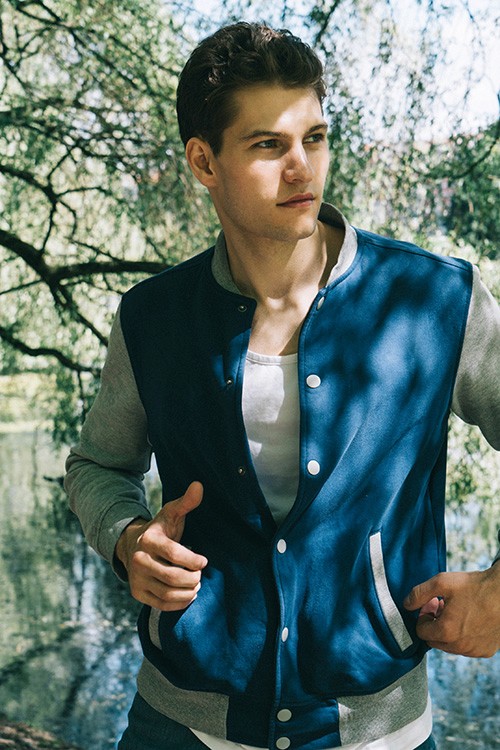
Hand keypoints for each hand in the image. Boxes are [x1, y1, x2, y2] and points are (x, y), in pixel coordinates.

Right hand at [115, 481, 207, 610]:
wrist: (132, 545)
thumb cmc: (159, 529)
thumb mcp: (171, 513)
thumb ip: (186, 502)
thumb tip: (199, 485)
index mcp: (149, 539)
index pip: (175, 554)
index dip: (193, 560)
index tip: (204, 561)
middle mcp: (139, 560)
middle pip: (173, 577)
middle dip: (192, 578)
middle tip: (199, 575)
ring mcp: (136, 578)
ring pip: (167, 593)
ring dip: (188, 592)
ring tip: (196, 585)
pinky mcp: (137, 593)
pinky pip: (161, 604)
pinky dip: (179, 603)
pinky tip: (188, 595)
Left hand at [404, 565, 499, 656]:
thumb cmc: (474, 586)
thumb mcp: (442, 582)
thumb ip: (419, 593)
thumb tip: (406, 604)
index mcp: (446, 632)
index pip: (420, 631)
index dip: (423, 615)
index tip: (433, 603)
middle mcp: (459, 646)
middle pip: (433, 640)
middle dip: (434, 624)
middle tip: (443, 606)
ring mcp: (473, 651)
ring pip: (449, 646)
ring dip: (448, 631)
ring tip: (457, 611)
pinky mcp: (486, 651)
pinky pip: (466, 648)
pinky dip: (464, 637)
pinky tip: (470, 620)